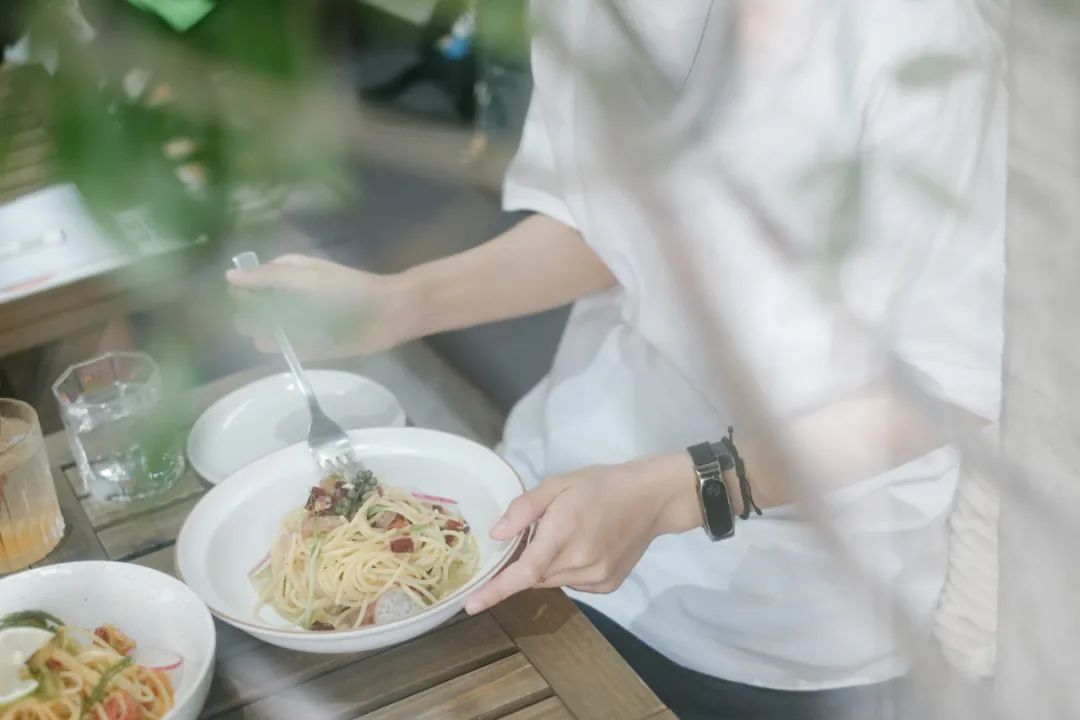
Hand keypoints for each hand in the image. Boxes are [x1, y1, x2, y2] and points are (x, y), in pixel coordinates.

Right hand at [226, 254, 415, 358]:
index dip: (243, 295)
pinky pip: (288, 349)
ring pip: (267, 333)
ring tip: (293, 331)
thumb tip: (229, 276)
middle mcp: (288, 298)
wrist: (386, 314)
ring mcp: (299, 322)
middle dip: (254, 318)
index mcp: (285, 274)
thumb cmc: (346, 290)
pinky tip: (301, 344)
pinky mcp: (311, 344)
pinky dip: (289, 349)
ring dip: (270, 336)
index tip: (248, 303)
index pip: (247, 284)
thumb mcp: (304, 277)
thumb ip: (267, 277)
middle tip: (274, 320)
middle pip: (253, 311)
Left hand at [464, 452, 703, 613]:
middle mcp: (581, 563)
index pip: (524, 571)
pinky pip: (572, 584)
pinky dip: (567, 570)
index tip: (471, 606)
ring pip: (553, 581)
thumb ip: (525, 509)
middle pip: (535, 576)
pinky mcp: (607, 586)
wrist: (651, 499)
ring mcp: (596, 578)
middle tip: (538, 534)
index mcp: (564, 534)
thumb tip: (496, 535)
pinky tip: (584, 547)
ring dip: (547, 565)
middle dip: (526, 562)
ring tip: (567, 535)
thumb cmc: (601, 485)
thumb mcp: (558, 483)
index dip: (496, 590)